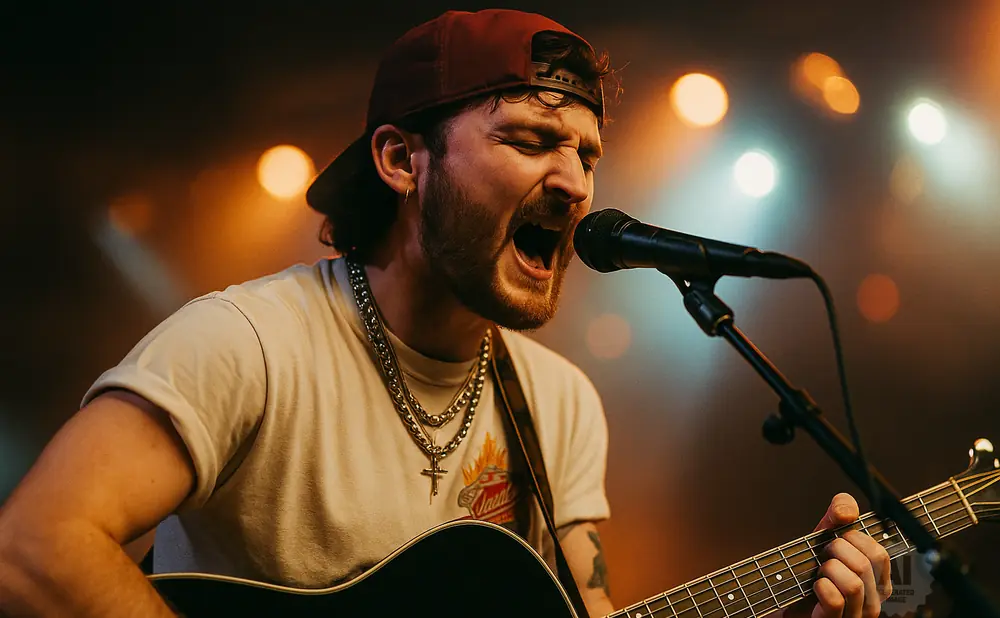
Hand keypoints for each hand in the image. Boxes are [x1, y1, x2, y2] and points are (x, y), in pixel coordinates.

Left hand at [784, 493, 891, 617]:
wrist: (784, 597)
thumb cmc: (809, 571)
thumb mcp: (824, 537)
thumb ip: (837, 515)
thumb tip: (847, 511)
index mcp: (878, 581)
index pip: (879, 552)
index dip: (853, 539)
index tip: (836, 542)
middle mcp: (873, 601)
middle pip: (865, 565)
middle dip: (836, 551)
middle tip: (823, 556)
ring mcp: (856, 616)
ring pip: (853, 584)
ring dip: (828, 570)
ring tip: (820, 574)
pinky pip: (835, 600)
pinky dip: (820, 587)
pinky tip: (815, 587)